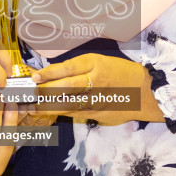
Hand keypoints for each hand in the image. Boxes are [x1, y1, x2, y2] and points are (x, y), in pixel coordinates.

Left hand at [33, 53, 163, 124]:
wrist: (145, 91)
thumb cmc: (120, 73)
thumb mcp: (101, 62)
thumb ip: (79, 69)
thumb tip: (52, 74)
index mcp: (95, 64)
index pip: (68, 68)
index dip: (49, 73)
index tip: (35, 77)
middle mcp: (95, 81)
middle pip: (65, 87)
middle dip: (45, 91)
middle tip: (30, 92)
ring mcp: (96, 99)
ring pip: (67, 103)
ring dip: (47, 105)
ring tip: (32, 105)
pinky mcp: (97, 113)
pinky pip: (74, 113)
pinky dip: (59, 112)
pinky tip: (48, 112)